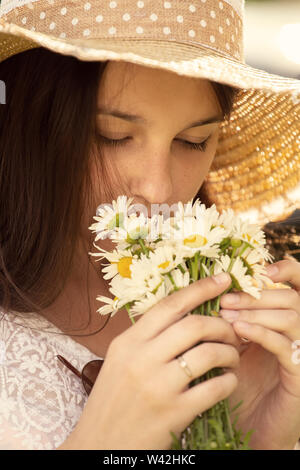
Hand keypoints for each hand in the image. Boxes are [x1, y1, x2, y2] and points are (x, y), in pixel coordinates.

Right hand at [59, 273, 241, 449]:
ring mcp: (158, 387)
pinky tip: (228, 381)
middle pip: (194, 325)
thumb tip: (184, 312)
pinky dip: (229, 381)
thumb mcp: (120, 360)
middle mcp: (141, 359)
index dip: (199, 288)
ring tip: (232, 357)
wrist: (101, 445)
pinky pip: (215, 388)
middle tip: (232, 331)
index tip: (223, 279)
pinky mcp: (174, 413)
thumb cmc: (113, 400)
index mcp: (128, 342)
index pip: (169, 305)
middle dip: (222, 325)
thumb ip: (147, 337)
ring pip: (209, 353)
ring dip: (230, 352)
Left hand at [219, 259, 299, 449]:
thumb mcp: (234, 343)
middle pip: (290, 297)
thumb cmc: (237, 381)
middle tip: (225, 300)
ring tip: (226, 314)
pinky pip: (286, 345)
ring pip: (291, 316)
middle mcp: (298, 333)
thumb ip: (232, 316)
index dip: (286, 270)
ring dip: (256, 310)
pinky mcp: (299, 373)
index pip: (297, 284)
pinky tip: (238, 330)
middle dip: (256, 294)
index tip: (260, 269)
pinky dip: (261, 332)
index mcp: (285, 321)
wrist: (249, 427)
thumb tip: (210, 287)